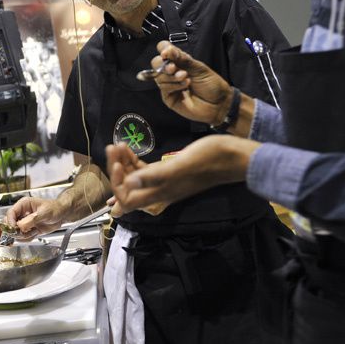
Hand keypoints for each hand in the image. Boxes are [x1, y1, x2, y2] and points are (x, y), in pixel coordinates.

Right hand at [5, 197, 65, 240]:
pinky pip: (22, 237)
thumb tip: (21, 226)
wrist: (62, 215)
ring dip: (23, 235)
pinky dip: (28, 238)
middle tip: (24, 232)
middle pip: (9, 223)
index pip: (10, 213)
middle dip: (15, 230)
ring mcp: (24, 222)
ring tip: (34, 231)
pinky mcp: (28, 230)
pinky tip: (35, 232)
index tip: (15, 228)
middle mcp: (22, 213)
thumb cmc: (55, 209)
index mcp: (23, 205)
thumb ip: (32, 219)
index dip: (10, 222)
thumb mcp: (44, 213)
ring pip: (15, 232)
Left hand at [107, 137, 257, 211]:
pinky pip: (146, 170)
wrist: (231, 156)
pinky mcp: (170, 171)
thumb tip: (129, 184)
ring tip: (118, 145)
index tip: (117, 163)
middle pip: (128, 188)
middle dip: (117, 170)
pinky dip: (135, 160)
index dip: (118, 184)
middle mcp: (160, 191)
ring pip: (136, 177)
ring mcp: (165, 181)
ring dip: (124, 163)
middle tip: (112, 148)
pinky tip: (129, 148)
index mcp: (161, 192)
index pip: (128, 199)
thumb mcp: (180, 166)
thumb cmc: (209, 159)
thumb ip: (154, 176)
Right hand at [151, 41, 232, 124]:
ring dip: (172, 77)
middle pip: (156, 62)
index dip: (163, 49)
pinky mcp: (169, 97)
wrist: (219, 103)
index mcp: (180, 61)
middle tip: (173, 67)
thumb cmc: (211, 84)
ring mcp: (169, 84)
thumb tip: (167, 50)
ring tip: (186, 78)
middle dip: (163, 64)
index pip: (164, 49)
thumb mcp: (199, 68)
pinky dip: (174, 85)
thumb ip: (183, 59)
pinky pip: (164, 88)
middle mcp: (172, 72)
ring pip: (159, 76)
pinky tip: (185, 85)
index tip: (166, 53)